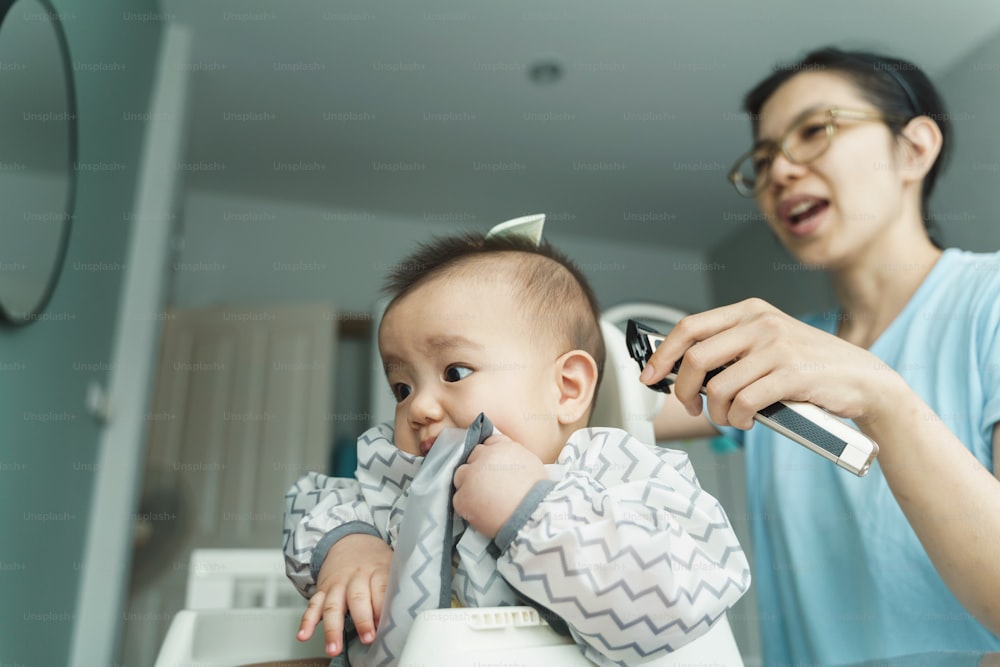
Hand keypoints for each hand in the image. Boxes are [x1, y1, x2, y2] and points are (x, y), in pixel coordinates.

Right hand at [297, 533, 391, 656]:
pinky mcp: (323, 589)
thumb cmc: (374, 560)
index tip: (385, 624)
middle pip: (357, 597)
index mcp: (377, 570)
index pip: (381, 588)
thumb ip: (395, 586)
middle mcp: (356, 577)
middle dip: (362, 619)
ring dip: (332, 628)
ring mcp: (337, 584)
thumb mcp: (391, 565)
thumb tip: (408, 609)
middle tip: (367, 638)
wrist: (350, 541)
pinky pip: (313, 604)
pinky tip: (303, 635)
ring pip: (333, 605)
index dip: (382, 606)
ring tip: (333, 647)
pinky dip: (307, 621)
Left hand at [452, 433, 547, 538]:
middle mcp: (484, 457)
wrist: (533, 517)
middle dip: (477, 469)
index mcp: (502, 447)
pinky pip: (458, 499)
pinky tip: (480, 513)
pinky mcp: (462, 496)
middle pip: (471, 457)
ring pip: (460, 476)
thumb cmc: (537, 494)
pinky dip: (466, 506)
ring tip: (483, 501)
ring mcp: (470, 476)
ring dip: (468, 486)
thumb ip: (513, 457)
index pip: (488, 443)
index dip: (489, 456)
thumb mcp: (530, 464)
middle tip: (487, 486)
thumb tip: (505, 460)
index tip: (492, 468)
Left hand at [640, 298, 903, 429]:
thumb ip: (731, 350)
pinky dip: (739, 420)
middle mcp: (760, 323)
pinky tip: (748, 422)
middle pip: (695, 358)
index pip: (689, 327)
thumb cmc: (808, 368)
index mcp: (749, 311)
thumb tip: (680, 371)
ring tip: (729, 419)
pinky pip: (744, 403)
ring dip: (717, 413)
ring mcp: (777, 347)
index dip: (662, 354)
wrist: (864, 381)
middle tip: (690, 408)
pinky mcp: (792, 374)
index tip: (649, 376)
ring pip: (718, 387)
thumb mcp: (767, 344)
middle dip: (682, 390)